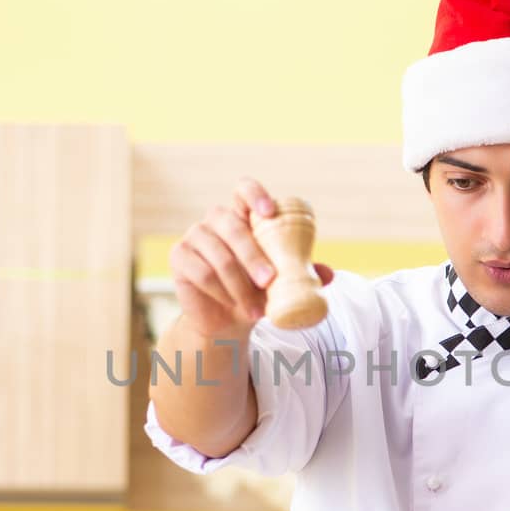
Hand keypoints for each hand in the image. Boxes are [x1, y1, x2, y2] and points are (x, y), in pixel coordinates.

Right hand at [168, 176, 333, 340]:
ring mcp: (195, 236)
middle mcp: (216, 221)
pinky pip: (201, 272)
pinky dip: (221, 292)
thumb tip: (329, 273)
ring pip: (218, 255)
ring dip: (239, 285)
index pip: (243, 189)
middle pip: (231, 225)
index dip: (254, 194)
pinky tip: (233, 307)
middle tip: (269, 281)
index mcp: (243, 217)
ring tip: (255, 309)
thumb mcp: (282, 283)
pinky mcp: (180, 257)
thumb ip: (303, 273)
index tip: (269, 212)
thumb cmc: (257, 293)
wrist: (227, 321)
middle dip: (253, 256)